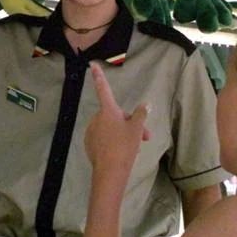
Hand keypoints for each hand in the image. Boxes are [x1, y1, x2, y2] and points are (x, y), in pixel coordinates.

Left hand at [84, 63, 149, 189]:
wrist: (110, 172)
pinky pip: (104, 138)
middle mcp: (97, 118)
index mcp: (108, 111)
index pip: (103, 89)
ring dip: (123, 134)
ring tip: (134, 147)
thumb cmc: (125, 147)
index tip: (91, 64)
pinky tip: (122, 153)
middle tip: (144, 137)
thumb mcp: (137, 129)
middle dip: (129, 123)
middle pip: (115, 115)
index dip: (98, 76)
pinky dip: (113, 142)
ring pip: (111, 128)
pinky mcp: (89, 144)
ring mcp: (91, 131)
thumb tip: (146, 104)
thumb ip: (141, 114)